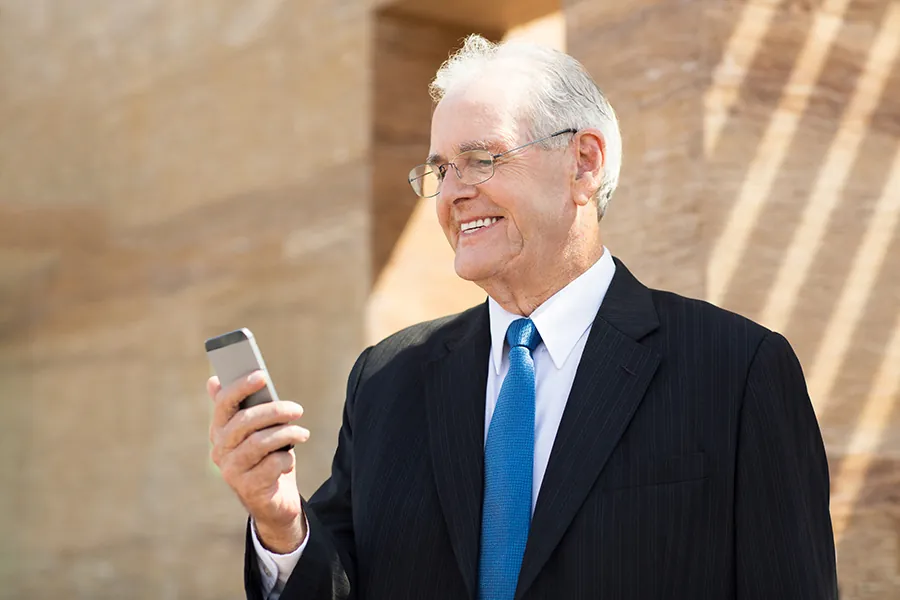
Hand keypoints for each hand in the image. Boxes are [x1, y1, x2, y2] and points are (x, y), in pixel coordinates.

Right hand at [207, 372, 309, 552]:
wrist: (274, 502)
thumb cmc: (265, 459)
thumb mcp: (256, 432)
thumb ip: (242, 408)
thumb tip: (214, 380)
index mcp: (219, 432)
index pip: (223, 404)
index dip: (241, 388)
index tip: (262, 376)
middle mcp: (220, 450)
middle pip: (244, 422)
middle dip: (274, 411)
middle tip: (297, 409)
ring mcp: (232, 471)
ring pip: (259, 443)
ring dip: (286, 434)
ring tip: (303, 433)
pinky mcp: (248, 488)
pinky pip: (271, 465)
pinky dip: (285, 459)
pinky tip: (288, 461)